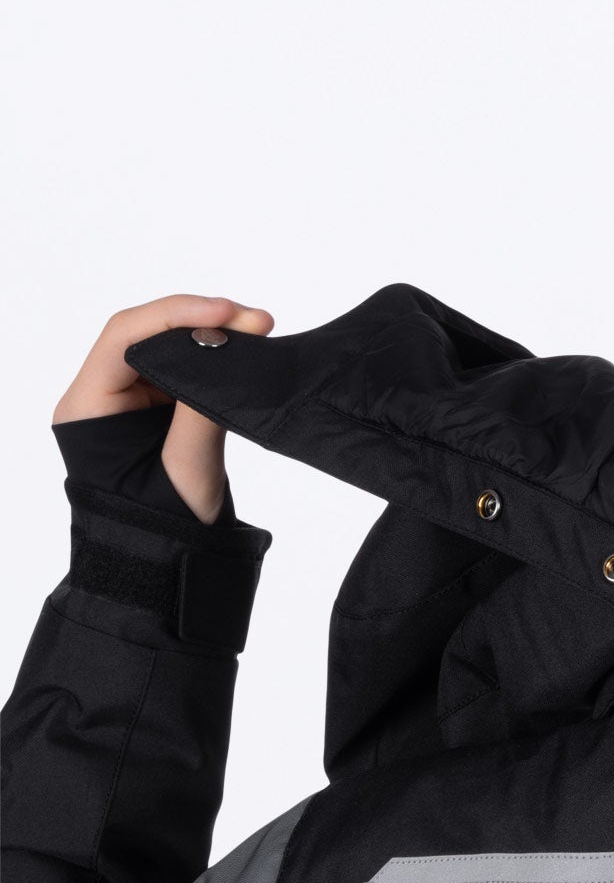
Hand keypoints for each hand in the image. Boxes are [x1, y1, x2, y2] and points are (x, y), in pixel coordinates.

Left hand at [54, 296, 273, 523]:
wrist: (167, 570)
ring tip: (258, 331)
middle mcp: (100, 397)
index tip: (226, 312)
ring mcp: (128, 403)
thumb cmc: (163, 529)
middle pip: (144, 335)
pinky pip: (181, 371)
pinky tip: (244, 352)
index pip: (123, 338)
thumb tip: (227, 352)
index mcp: (87, 409)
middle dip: (199, 321)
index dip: (175, 316)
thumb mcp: (185, 469)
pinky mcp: (156, 412)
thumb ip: (201, 410)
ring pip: (165, 349)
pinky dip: (213, 359)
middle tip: (256, 319)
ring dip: (211, 337)